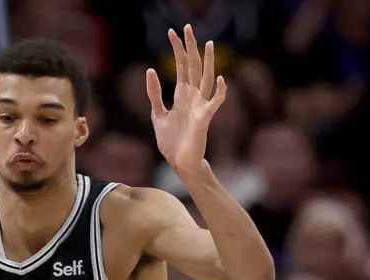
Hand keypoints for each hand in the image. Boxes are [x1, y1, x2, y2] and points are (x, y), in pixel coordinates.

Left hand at [146, 25, 227, 176]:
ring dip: (207, 62)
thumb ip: (155, 94)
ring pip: (205, 78)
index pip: (181, 66)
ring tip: (208, 44)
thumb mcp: (158, 114)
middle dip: (190, 47)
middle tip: (187, 27)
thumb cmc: (171, 141)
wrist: (179, 163)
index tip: (172, 32)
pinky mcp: (205, 118)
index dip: (177, 49)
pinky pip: (215, 102)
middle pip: (193, 66)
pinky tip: (219, 79)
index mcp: (182, 94)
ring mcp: (200, 106)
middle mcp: (193, 96)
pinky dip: (219, 91)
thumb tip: (150, 70)